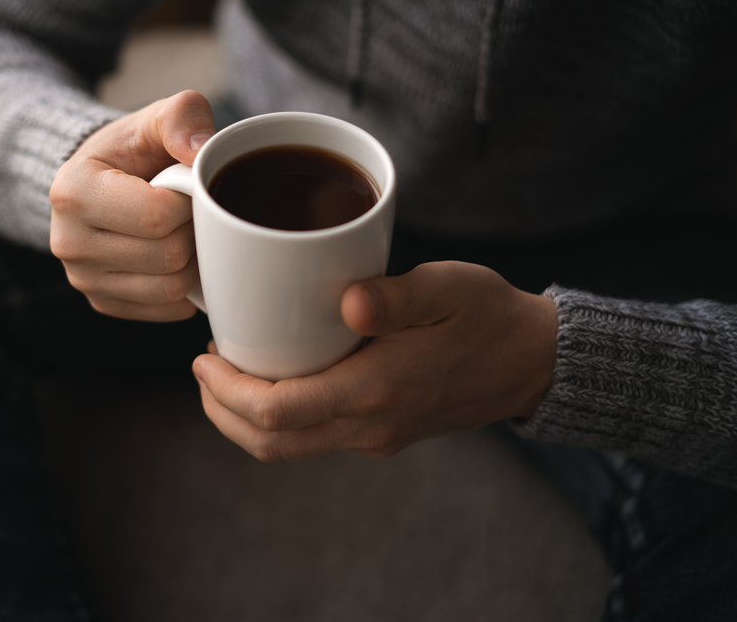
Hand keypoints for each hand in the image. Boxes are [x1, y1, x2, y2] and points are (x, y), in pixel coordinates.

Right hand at [50, 90, 214, 320]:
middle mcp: (68, 242)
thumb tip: (203, 153)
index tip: (187, 188)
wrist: (99, 180)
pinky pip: (165, 309)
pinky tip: (178, 260)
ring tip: (185, 233)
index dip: (190, 203)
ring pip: (170, 288)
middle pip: (167, 256)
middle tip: (191, 212)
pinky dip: (184, 289)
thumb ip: (182, 117)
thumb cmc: (131, 151)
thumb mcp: (154, 120)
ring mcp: (83, 279)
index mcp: (74, 192)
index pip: (157, 216)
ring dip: (193, 262)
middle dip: (193, 232)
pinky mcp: (103, 303)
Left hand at [193, 261, 557, 460]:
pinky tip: (276, 378)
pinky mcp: (381, 433)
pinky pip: (314, 438)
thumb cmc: (488, 315)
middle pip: (272, 443)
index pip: (279, 412)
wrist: (532, 361)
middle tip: (204, 368)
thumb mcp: (448, 289)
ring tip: (227, 374)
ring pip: (290, 448)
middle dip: (223, 412)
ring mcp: (376, 435)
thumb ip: (396, 296)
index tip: (204, 357)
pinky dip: (279, 418)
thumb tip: (346, 300)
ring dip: (246, 421)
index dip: (228, 391)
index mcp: (378, 390)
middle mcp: (371, 424)